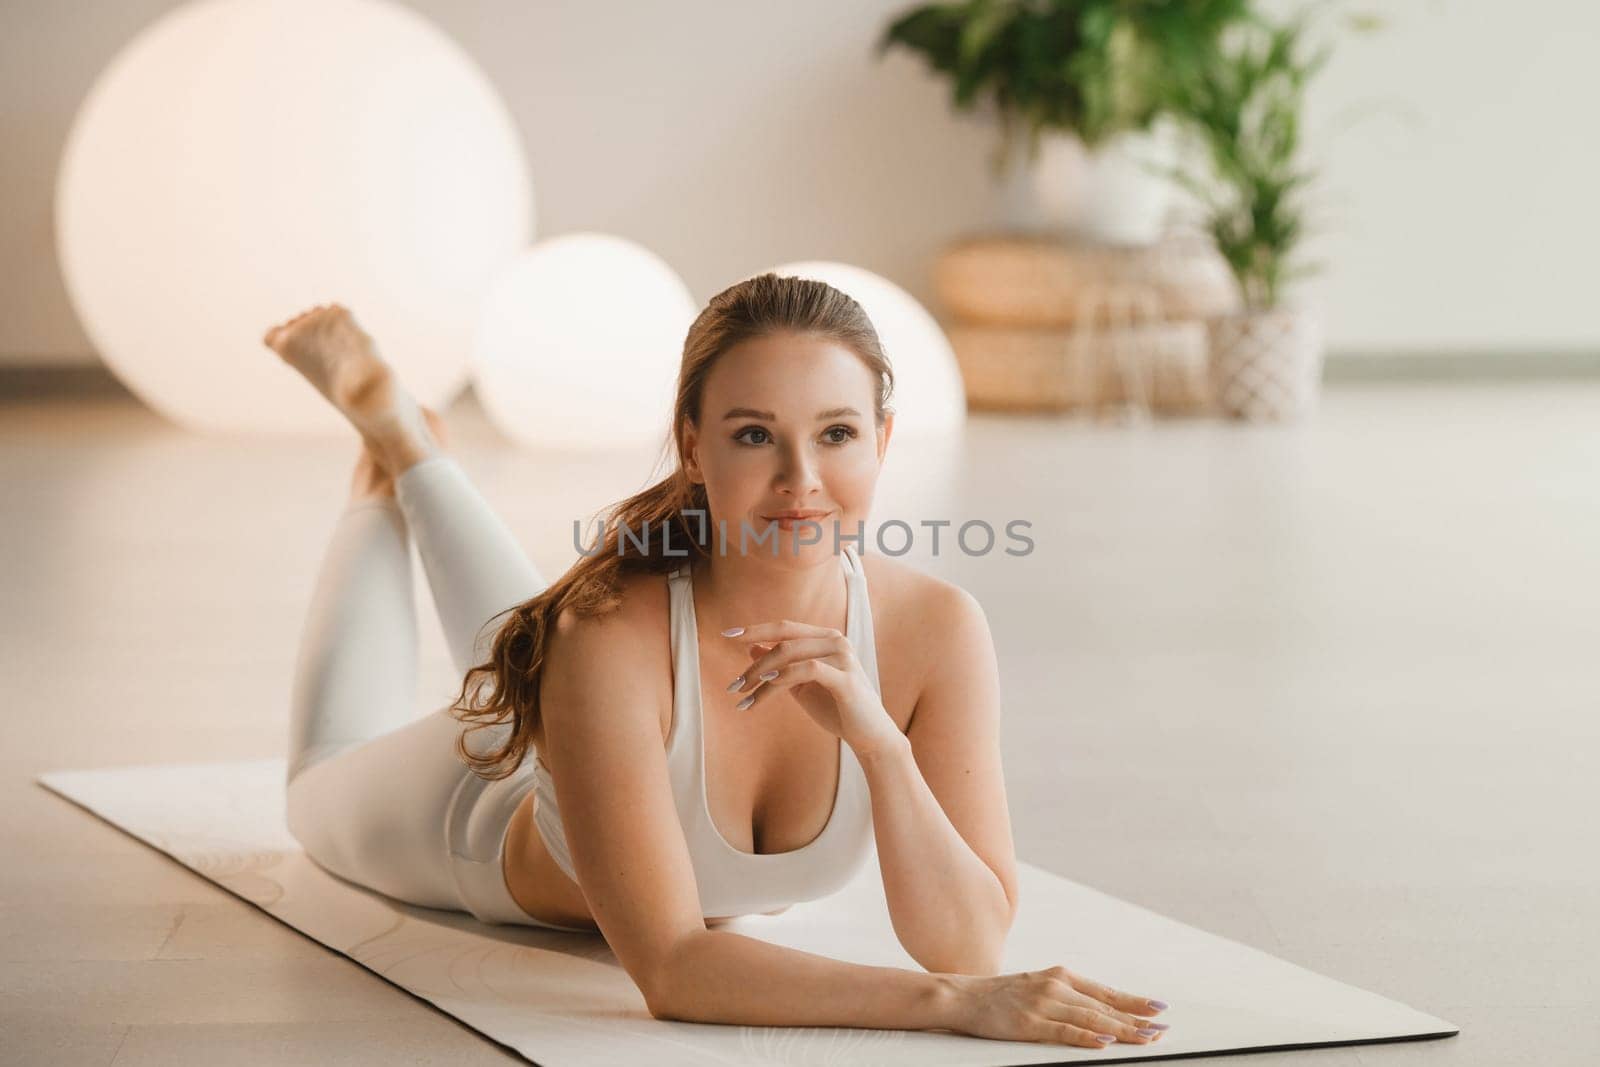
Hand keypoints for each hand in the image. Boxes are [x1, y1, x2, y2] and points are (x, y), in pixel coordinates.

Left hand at [723, 619, 899, 755]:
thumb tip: (751, 648)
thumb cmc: (837, 709)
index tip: (726, 634)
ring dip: (762, 675)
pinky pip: (806, 670)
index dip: (755, 629)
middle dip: (754, 662)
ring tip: (744, 695)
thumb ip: (780, 666)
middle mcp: (835, 640)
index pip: (785, 627)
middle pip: (784, 638)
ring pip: (790, 654)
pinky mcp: (846, 678)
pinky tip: (765, 687)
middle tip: (734, 685)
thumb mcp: (802, 686)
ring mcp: (843, 656)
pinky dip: (781, 677)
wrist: (870, 736)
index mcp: (825, 638)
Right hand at [944, 965, 1170, 1047]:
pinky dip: (1088, 1037)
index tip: (1158, 1010)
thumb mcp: (1038, 987)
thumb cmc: (1001, 996)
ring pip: (1091, 1019)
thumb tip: (1098, 1011)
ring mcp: (1043, 1004)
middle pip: (1104, 1007)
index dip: (1134, 1002)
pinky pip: (1065, 1032)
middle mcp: (1055, 986)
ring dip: (1122, 1030)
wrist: (963, 996)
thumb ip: (1066, 996)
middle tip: (1162, 1029)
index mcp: (1060, 975)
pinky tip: (1105, 1043)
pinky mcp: (1029, 1023)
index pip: (1105, 992)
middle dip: (1136, 1020)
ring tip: (1146, 1038)